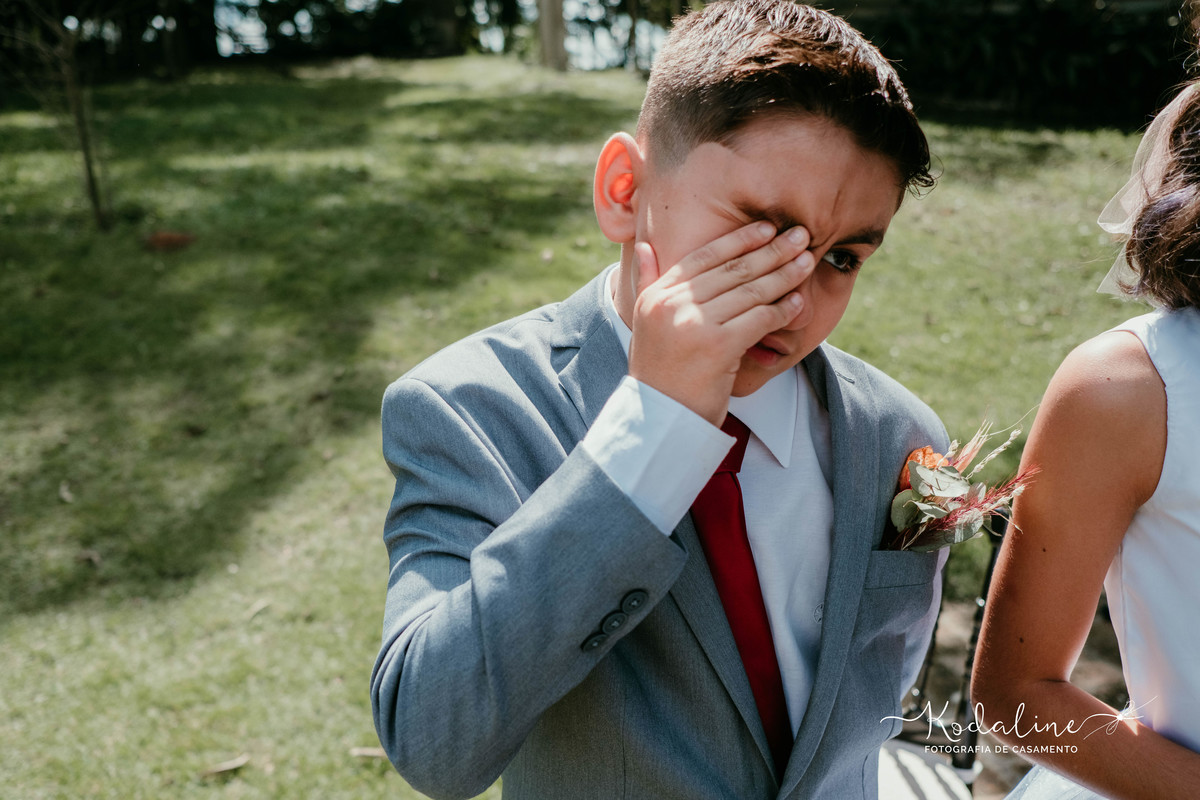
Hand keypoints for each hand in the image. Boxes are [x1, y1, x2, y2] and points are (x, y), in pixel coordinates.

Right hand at [628, 222, 814, 424]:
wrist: (661, 418)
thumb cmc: (660, 372)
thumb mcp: (644, 323)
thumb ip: (647, 281)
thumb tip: (643, 246)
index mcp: (656, 295)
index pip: (703, 256)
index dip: (739, 239)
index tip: (767, 228)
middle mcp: (672, 304)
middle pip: (732, 269)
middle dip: (771, 250)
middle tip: (800, 235)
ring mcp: (695, 324)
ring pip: (750, 291)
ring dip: (784, 274)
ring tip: (807, 261)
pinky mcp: (718, 346)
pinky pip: (759, 319)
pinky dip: (782, 309)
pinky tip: (798, 301)